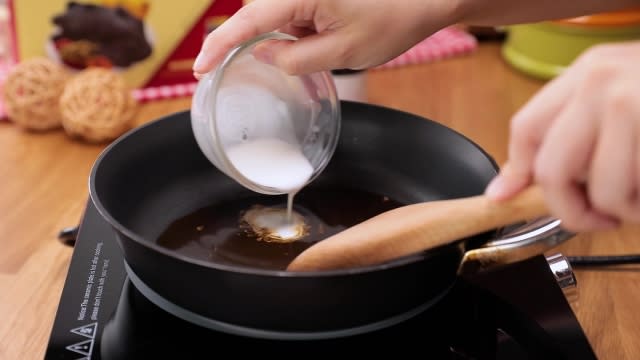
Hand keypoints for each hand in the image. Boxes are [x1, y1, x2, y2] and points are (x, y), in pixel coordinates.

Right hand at [192, 0, 459, 76]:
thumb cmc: (393, 19)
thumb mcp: (343, 51)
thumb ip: (295, 59)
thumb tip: (263, 56)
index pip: (247, 22)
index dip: (220, 47)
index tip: (200, 70)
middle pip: (259, 18)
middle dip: (268, 44)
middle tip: (309, 54)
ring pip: (277, 18)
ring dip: (293, 39)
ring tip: (338, 37)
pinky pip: (294, 14)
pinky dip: (304, 32)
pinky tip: (336, 33)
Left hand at [485, 40, 639, 231]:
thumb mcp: (619, 97)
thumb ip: (572, 134)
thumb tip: (509, 187)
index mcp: (586, 72)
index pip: (527, 128)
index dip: (517, 172)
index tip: (507, 198)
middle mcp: (602, 82)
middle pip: (552, 167)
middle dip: (570, 208)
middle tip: (596, 216)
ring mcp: (633, 103)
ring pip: (601, 189)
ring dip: (623, 209)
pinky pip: (634, 193)